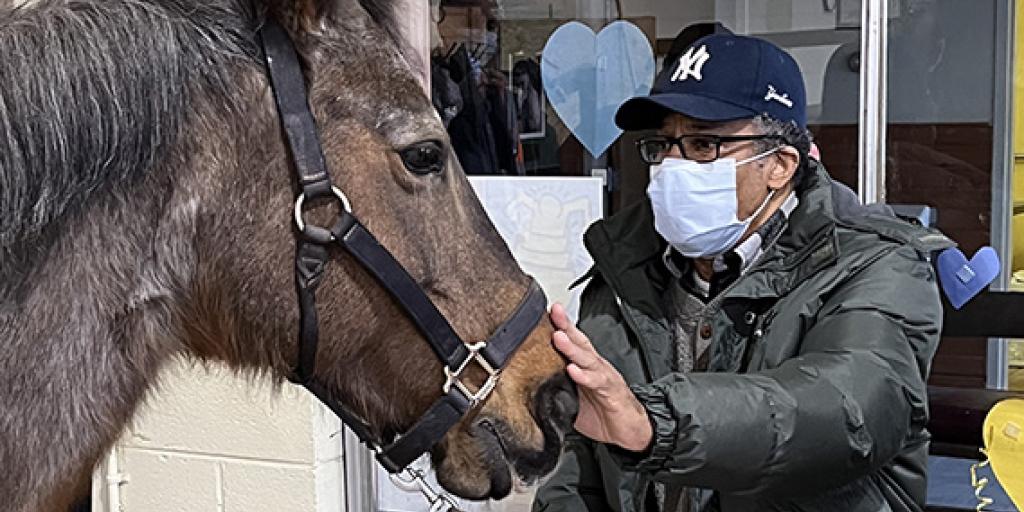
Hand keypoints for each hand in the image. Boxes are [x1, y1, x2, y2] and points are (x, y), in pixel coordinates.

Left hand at [550, 303, 652, 451]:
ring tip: (558, 338)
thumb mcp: (574, 399)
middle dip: (565, 327)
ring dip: (572, 348)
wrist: (631, 431)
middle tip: (553, 313)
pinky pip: (597, 383)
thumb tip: (528, 387)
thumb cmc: (603, 412)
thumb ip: (555, 389)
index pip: (573, 341)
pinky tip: (573, 371)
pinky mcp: (612, 393)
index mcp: (586, 366)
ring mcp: (604, 378)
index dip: (560, 326)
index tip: (546, 312)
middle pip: (580, 342)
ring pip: (587, 359)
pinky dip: (585, 377)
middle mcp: (596, 367)